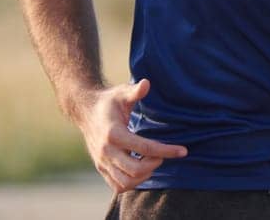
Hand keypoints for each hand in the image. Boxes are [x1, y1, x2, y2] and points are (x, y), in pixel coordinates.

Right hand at [76, 78, 186, 192]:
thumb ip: (135, 91)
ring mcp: (102, 162)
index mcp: (114, 134)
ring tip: (153, 160)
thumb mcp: (122, 93)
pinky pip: (117, 185)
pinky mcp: (101, 168)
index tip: (183, 151)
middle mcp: (106, 151)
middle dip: (155, 162)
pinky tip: (142, 167)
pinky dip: (133, 181)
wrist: (86, 111)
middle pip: (136, 169)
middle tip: (163, 153)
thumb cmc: (109, 101)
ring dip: (144, 175)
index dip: (166, 150)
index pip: (145, 148)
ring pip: (125, 182)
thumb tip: (146, 83)